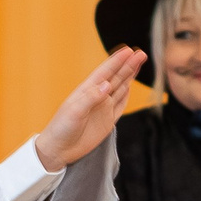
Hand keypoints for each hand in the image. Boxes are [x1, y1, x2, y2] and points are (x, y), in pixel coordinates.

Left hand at [35, 46, 145, 170]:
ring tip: (139, 62)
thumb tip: (107, 86)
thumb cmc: (61, 128)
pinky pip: (120, 105)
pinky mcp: (108, 121)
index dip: (117, 61)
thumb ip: (91, 98)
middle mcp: (97, 97)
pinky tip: (130, 86)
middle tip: (141, 53)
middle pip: (116, 77)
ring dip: (130, 76)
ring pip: (120, 88)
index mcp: (87, 90)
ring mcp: (103, 108)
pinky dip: (126, 95)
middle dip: (128, 65)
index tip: (129, 50)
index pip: (105, 72)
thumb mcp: (74, 112)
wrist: (59, 149)